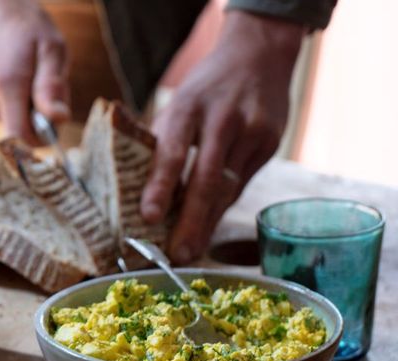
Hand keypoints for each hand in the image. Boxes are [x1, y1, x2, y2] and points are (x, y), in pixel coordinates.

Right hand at [0, 0, 70, 143]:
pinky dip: (7, 101)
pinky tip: (8, 75)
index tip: (52, 124)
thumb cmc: (23, 23)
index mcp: (6, 85)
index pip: (21, 138)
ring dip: (22, 106)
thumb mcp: (50, 47)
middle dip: (35, 115)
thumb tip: (59, 120)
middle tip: (41, 83)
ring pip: (8, 120)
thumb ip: (52, 86)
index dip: (41, 139)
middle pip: (18, 129)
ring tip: (24, 74)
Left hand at [140, 11, 305, 263]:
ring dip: (207, 225)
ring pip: (228, 188)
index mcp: (189, 108)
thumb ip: (162, 144)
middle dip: (190, 222)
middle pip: (207, 180)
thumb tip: (139, 196)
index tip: (148, 216)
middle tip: (176, 254)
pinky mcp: (271, 144)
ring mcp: (252, 132)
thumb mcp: (177, 105)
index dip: (160, 186)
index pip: (173, 151)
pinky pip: (242, 184)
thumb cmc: (205, 90)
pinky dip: (223, 209)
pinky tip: (209, 229)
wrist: (258, 55)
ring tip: (190, 251)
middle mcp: (223, 120)